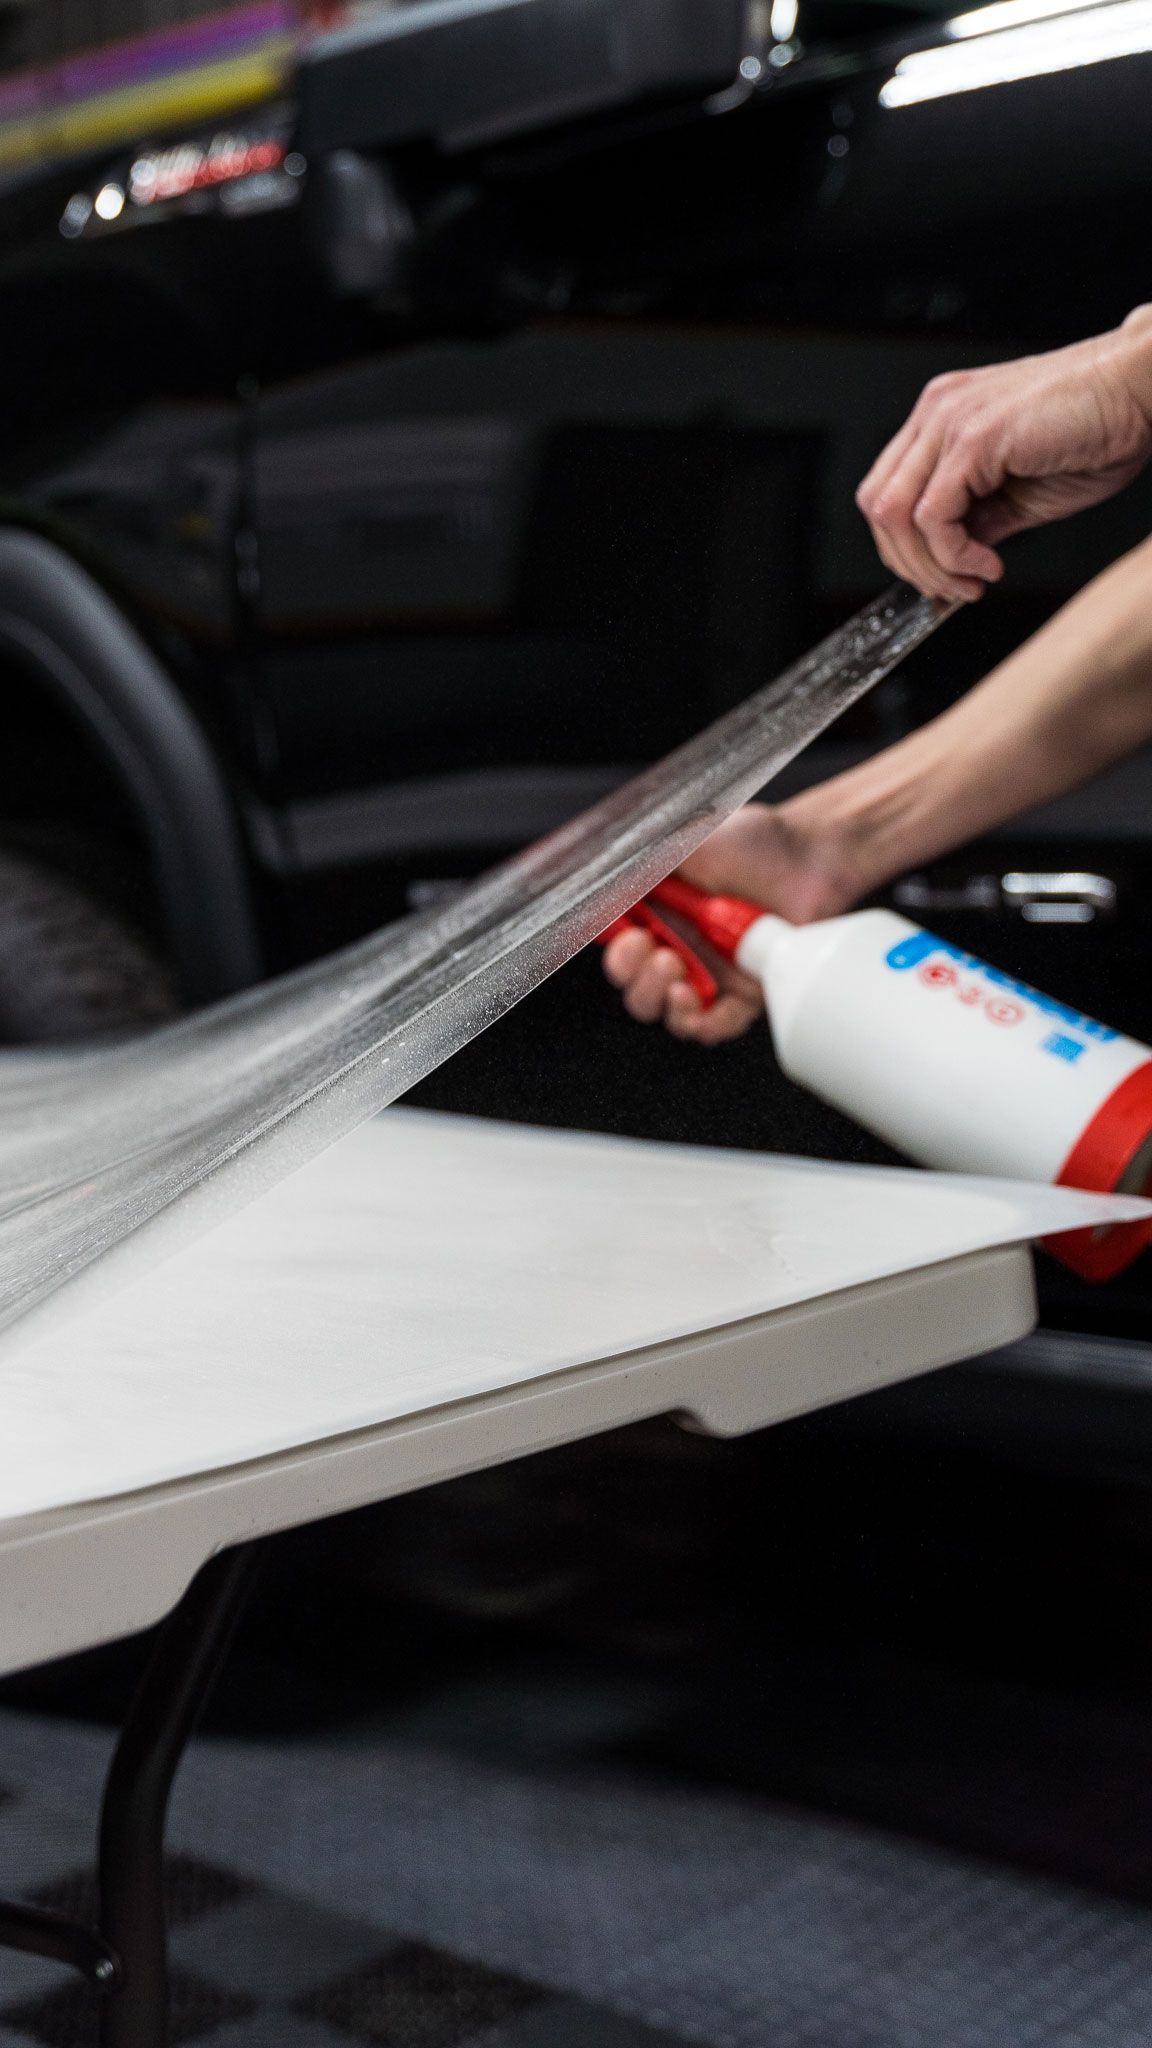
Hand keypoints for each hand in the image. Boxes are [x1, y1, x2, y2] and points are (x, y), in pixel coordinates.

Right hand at [601, 803, 854, 1043]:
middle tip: (648, 950)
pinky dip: (698, 1023)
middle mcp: (679, 946)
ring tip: (672, 968)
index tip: (620, 932)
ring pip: (666, 1010)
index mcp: (657, 913)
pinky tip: (694, 1000)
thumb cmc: (752, 840)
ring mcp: (711, 972)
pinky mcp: (744, 992)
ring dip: (657, 997)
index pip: (618, 944)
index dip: (613, 947)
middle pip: (635, 985)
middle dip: (631, 974)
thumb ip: (647, 860)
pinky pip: (715, 1025)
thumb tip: (609, 880)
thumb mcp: (689, 838)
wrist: (809, 852)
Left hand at [857, 308, 1151, 602]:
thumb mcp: (1023, 494)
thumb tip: (952, 561)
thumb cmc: (1097, 432)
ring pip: (894, 513)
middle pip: (878, 505)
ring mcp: (949, 421)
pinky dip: (953, 555)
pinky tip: (988, 564)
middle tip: (954, 591)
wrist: (1140, 390)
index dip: (906, 548)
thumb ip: (978, 522)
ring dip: (929, 566)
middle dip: (910, 564)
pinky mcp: (973, 439)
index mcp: (941, 420)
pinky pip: (933, 516)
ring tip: (973, 581)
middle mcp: (936, 414)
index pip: (888, 493)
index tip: (943, 579)